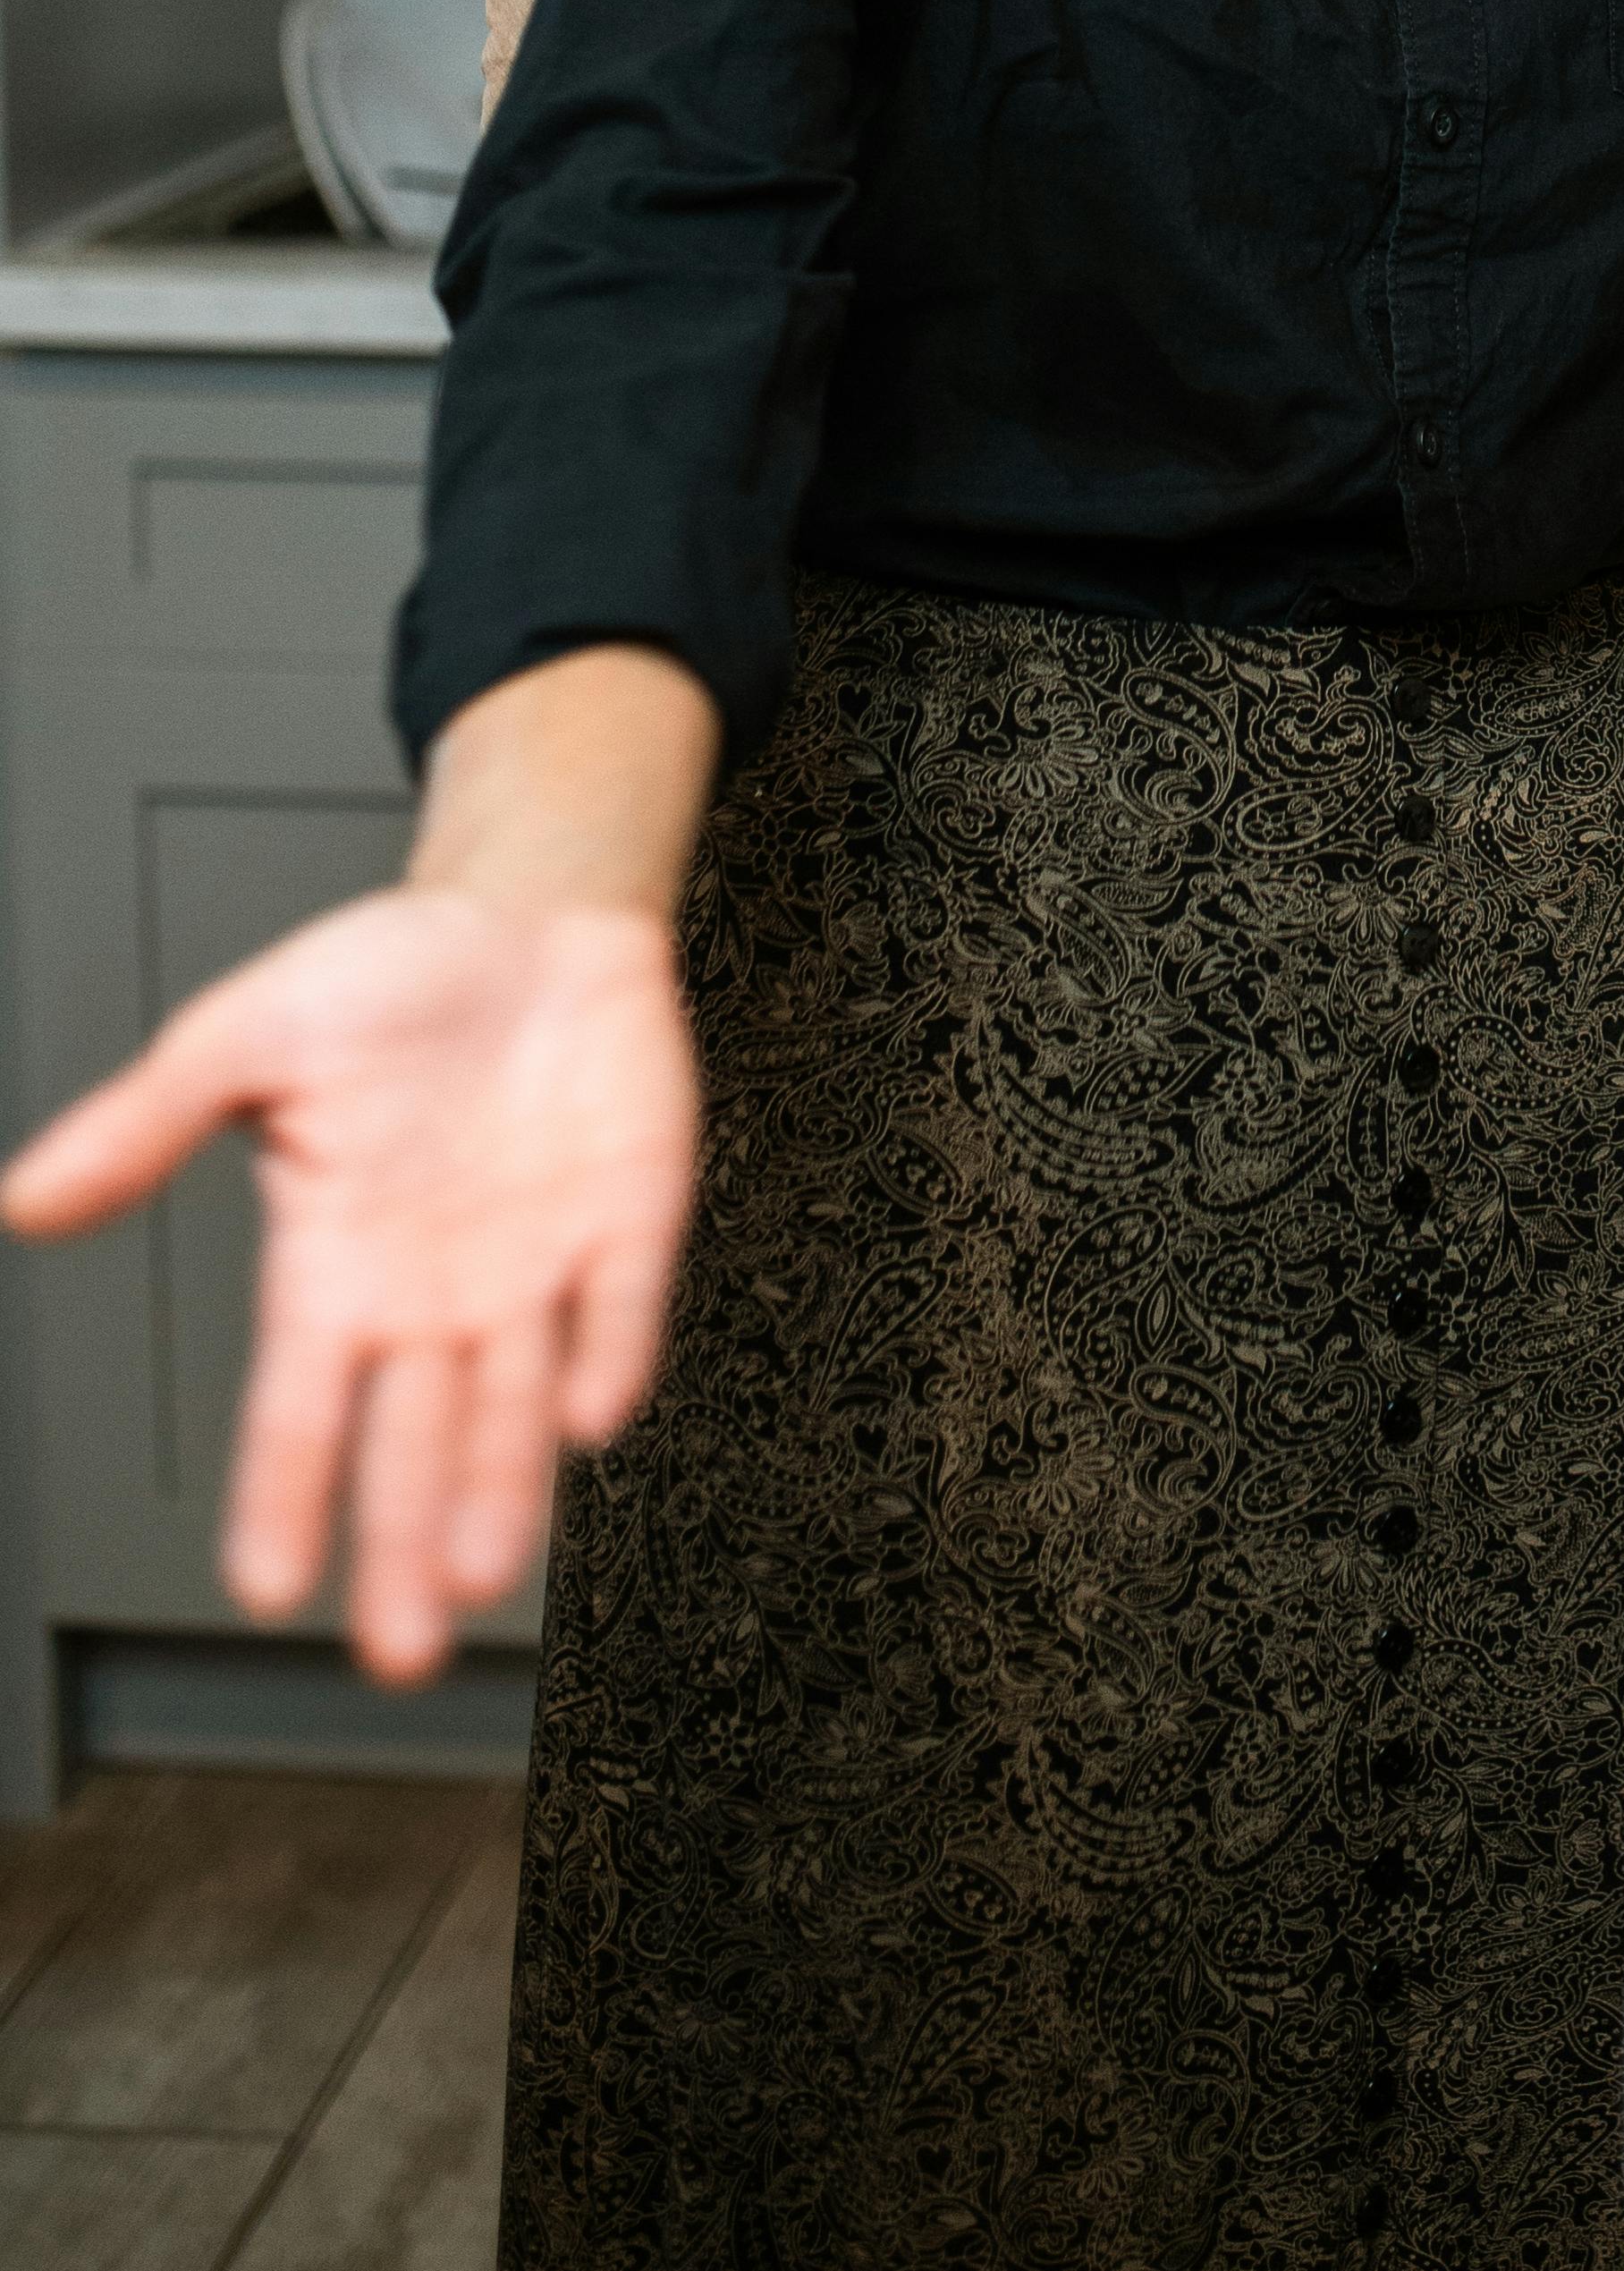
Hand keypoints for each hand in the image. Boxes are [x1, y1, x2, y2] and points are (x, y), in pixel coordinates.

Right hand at [0, 643, 715, 1684]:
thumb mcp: (247, 1034)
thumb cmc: (387, 974)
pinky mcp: (629, 1220)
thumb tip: (23, 1201)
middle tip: (401, 1652)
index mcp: (333, 1265)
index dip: (285, 1492)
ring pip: (515, 1403)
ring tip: (486, 1572)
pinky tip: (591, 1413)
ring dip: (503, 1485)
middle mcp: (433, 1294)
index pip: (300, 1405)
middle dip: (406, 1542)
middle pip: (414, 1441)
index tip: (269, 1587)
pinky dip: (608, 1353)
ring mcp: (535, 1266)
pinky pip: (621, 1301)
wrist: (528, 907)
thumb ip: (145, 1124)